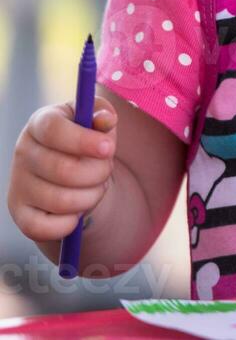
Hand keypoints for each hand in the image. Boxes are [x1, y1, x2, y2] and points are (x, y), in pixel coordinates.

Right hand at [8, 96, 117, 245]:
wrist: (71, 173)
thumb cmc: (87, 143)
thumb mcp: (96, 123)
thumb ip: (103, 115)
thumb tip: (106, 120)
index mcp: (41, 123)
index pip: (53, 130)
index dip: (83, 141)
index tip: (109, 148)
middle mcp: (23, 152)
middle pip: (64, 170)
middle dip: (98, 173)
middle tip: (106, 170)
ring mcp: (18, 184)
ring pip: (61, 201)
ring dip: (90, 197)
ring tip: (94, 187)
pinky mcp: (19, 213)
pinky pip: (45, 228)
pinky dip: (70, 223)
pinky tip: (77, 211)